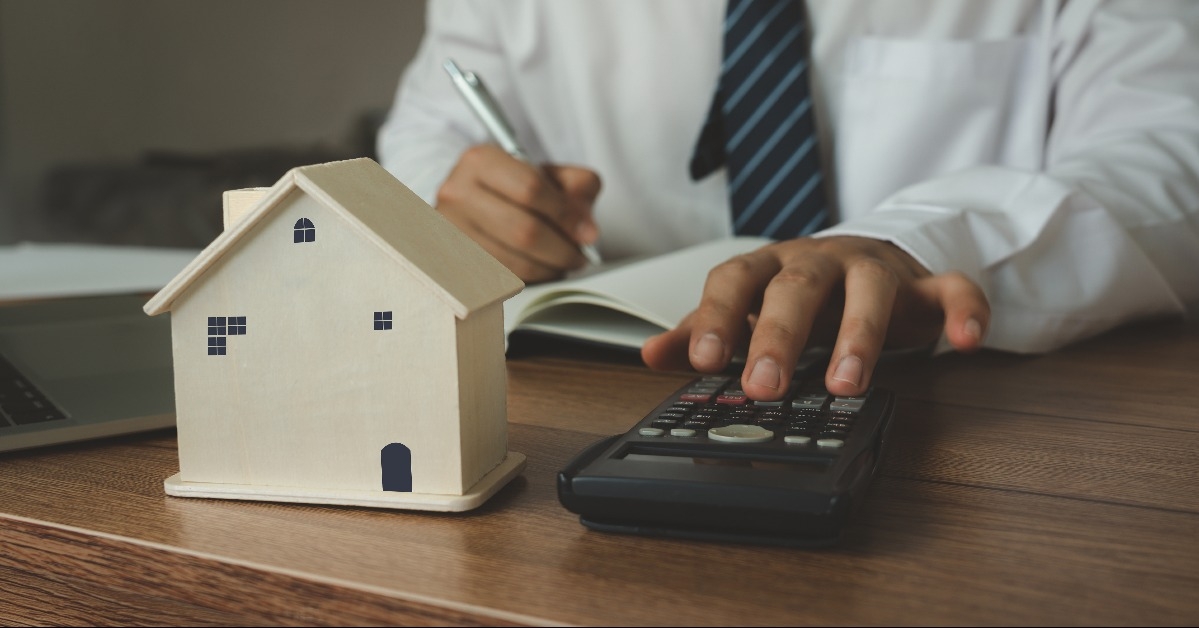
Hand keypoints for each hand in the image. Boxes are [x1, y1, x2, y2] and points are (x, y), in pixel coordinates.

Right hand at [436, 144, 601, 282]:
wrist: (471, 197)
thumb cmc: (512, 185)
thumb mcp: (549, 173)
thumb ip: (578, 187)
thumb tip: (587, 230)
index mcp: (481, 161)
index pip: (530, 189)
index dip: (566, 214)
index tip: (585, 230)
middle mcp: (457, 193)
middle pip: (523, 231)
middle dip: (562, 249)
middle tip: (580, 254)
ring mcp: (451, 231)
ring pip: (515, 261)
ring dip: (550, 268)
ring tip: (564, 261)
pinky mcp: (453, 262)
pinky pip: (503, 279)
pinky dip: (532, 277)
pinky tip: (542, 267)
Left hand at [641, 236, 989, 398]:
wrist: (870, 259)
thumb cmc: (802, 293)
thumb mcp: (750, 310)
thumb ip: (704, 331)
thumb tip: (650, 354)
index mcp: (770, 266)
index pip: (735, 280)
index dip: (718, 316)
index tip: (702, 359)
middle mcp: (820, 261)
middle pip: (797, 287)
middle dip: (779, 336)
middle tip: (766, 386)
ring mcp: (875, 269)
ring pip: (870, 291)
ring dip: (860, 335)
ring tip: (848, 383)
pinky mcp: (925, 284)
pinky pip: (952, 288)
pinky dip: (963, 310)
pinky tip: (965, 340)